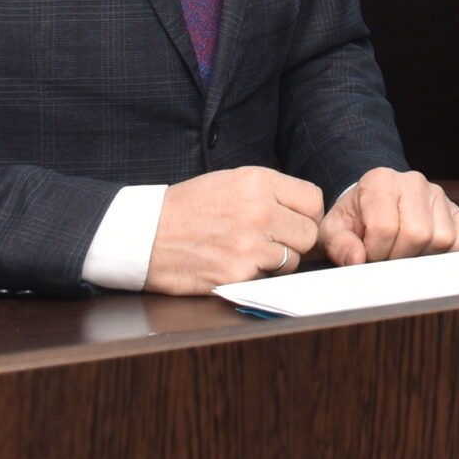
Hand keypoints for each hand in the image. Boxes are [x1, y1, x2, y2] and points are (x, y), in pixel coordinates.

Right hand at [145, 166, 324, 293]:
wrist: (146, 234)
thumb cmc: (189, 206)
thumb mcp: (232, 181)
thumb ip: (272, 192)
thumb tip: (309, 214)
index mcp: (258, 182)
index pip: (313, 199)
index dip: (306, 213)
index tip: (295, 219)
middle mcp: (259, 212)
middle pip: (308, 233)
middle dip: (295, 239)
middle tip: (273, 239)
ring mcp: (249, 246)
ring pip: (291, 260)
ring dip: (276, 259)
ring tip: (247, 249)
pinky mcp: (238, 275)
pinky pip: (267, 278)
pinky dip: (255, 274)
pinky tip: (233, 262)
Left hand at [317, 168, 458, 266]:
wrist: (371, 206)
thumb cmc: (354, 220)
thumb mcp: (334, 230)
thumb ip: (339, 244)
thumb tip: (357, 260)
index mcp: (380, 180)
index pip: (385, 228)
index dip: (374, 253)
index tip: (367, 256)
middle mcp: (414, 181)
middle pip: (417, 234)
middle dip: (398, 258)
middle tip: (386, 258)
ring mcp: (439, 194)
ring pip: (441, 239)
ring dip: (421, 258)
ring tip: (404, 254)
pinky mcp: (456, 211)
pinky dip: (447, 255)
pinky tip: (425, 253)